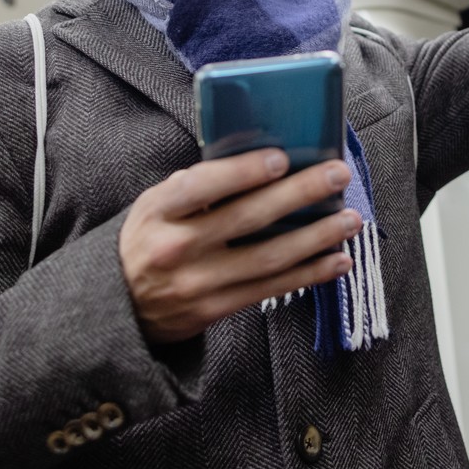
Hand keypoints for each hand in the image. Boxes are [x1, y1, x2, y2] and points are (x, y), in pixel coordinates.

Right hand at [119, 151, 359, 344]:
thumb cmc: (150, 239)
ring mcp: (197, 283)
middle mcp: (176, 248)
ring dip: (316, 237)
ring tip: (349, 220)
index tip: (281, 158)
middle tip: (336, 175)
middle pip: (245, 219)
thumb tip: (258, 161)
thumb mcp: (155, 206)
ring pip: (268, 259)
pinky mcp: (215, 310)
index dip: (242, 172)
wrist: (119, 305)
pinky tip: (337, 261)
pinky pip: (271, 289)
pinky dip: (309, 274)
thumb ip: (196, 186)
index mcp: (158, 211)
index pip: (200, 186)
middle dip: (298, 195)